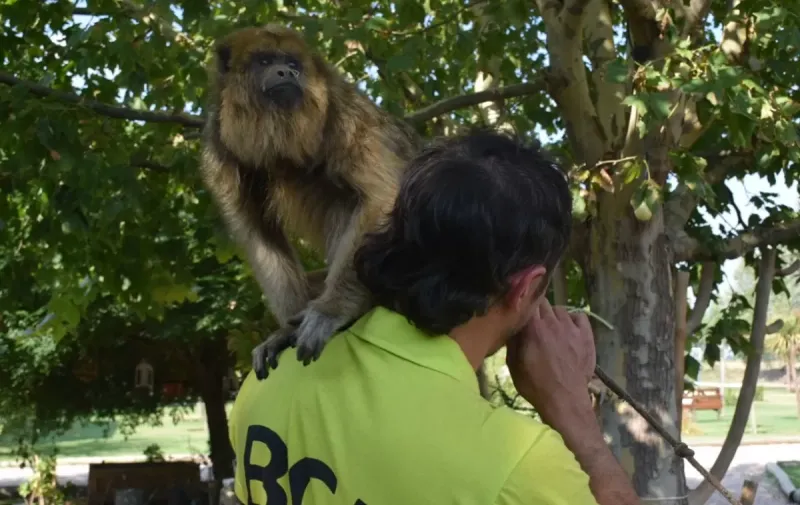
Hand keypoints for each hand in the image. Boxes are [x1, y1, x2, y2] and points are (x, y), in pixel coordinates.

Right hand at [506, 297, 595, 427]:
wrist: (564, 401)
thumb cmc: (535, 385)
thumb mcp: (513, 365)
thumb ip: (512, 341)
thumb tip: (511, 324)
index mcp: (533, 328)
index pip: (527, 301)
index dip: (523, 305)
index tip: (520, 312)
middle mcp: (553, 323)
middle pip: (543, 302)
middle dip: (537, 311)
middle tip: (534, 325)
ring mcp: (572, 328)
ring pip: (560, 309)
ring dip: (553, 316)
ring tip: (551, 330)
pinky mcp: (586, 336)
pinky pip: (579, 316)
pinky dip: (573, 320)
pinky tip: (568, 331)